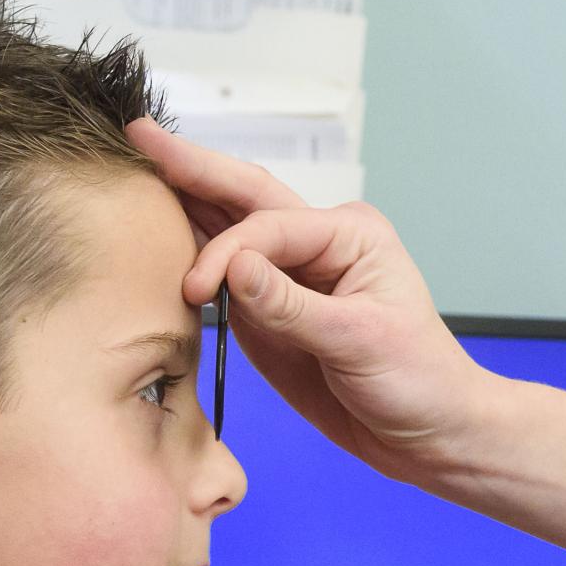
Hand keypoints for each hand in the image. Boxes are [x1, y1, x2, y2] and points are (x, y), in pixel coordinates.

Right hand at [126, 119, 501, 481]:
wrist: (430, 433)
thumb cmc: (418, 380)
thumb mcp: (359, 341)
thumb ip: (290, 306)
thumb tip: (233, 267)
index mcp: (348, 234)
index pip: (267, 227)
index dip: (226, 251)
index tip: (196, 289)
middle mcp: (316, 244)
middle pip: (242, 197)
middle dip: (190, 167)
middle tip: (138, 132)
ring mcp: (289, 276)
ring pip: (227, 227)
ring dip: (182, 200)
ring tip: (135, 166)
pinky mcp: (269, 312)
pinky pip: (222, 276)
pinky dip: (188, 251)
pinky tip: (156, 227)